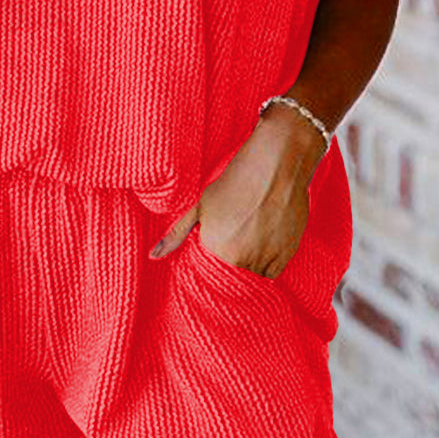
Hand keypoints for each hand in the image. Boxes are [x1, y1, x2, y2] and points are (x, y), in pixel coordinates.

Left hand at [149, 111, 324, 275]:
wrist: (276, 165)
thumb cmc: (236, 181)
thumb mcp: (200, 206)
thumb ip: (176, 235)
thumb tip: (152, 257)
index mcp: (214, 247)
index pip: (215, 265)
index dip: (222, 248)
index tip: (229, 232)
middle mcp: (239, 258)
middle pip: (236, 269)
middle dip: (238, 252)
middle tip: (245, 224)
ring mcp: (264, 258)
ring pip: (255, 272)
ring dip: (255, 258)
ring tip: (257, 228)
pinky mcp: (286, 255)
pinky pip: (274, 271)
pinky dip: (271, 259)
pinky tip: (269, 235)